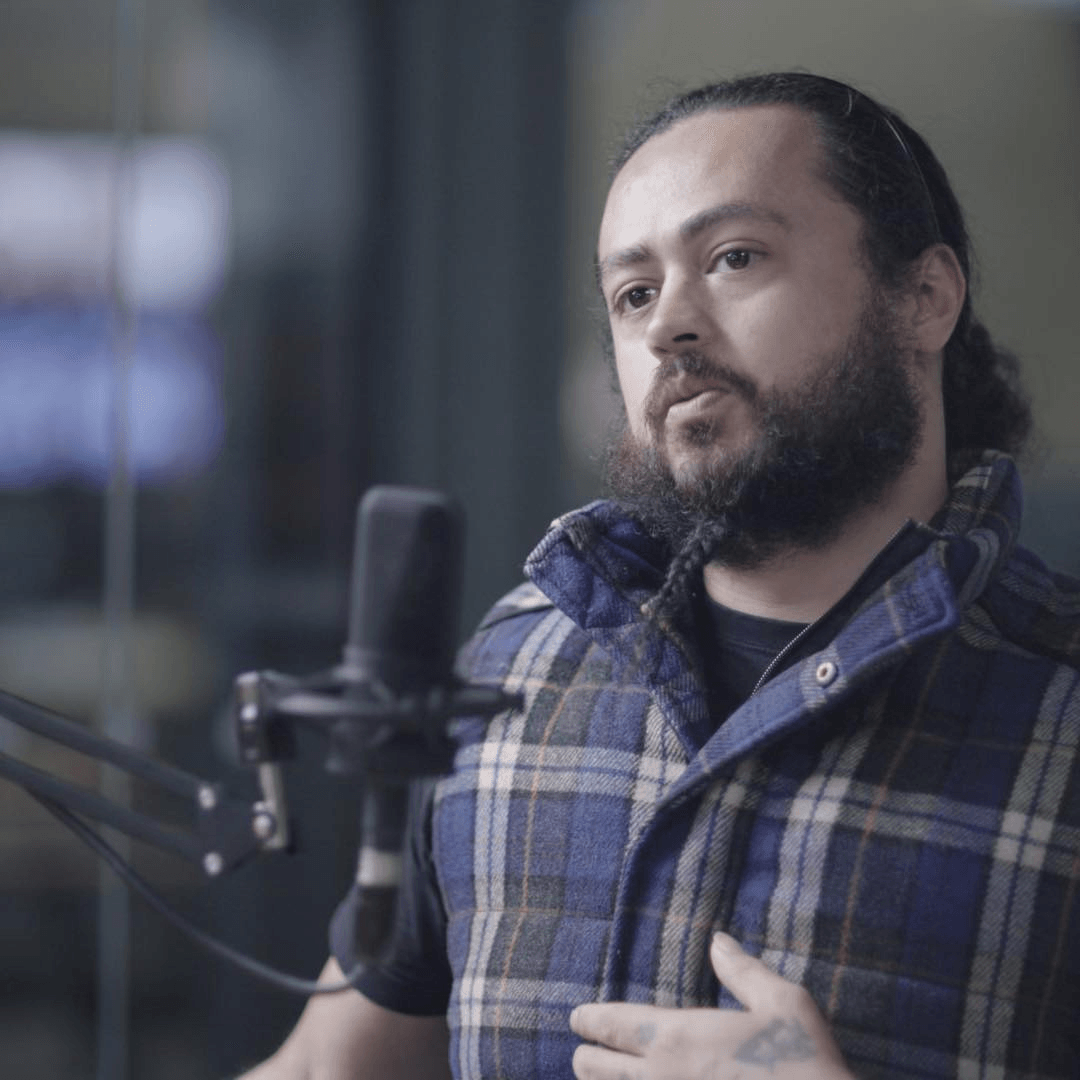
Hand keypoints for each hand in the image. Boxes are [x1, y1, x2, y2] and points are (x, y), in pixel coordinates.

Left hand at [569, 933, 854, 1078]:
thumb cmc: (807, 1066)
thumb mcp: (785, 1004)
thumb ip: (743, 971)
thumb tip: (718, 940)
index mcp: (677, 1038)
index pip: (610, 1025)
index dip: (587, 1020)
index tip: (577, 1018)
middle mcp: (660, 1079)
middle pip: (592, 1069)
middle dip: (587, 1057)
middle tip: (588, 1052)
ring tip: (605, 1078)